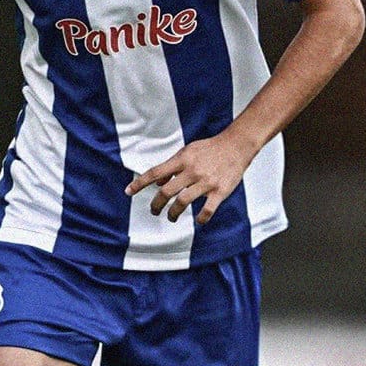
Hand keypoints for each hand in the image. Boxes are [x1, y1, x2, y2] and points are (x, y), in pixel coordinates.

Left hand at [125, 132, 258, 223]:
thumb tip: (158, 182)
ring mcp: (206, 182)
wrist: (236, 145)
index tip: (128, 192)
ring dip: (174, 213)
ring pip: (183, 202)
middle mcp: (192, 171)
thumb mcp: (187, 151)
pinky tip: (198, 220)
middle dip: (156, 205)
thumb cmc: (210, 148)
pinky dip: (201, 218)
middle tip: (154, 211)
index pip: (155, 173)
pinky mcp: (220, 191)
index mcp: (182, 160)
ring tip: (171, 217)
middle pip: (166, 192)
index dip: (139, 183)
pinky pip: (207, 210)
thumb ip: (172, 166)